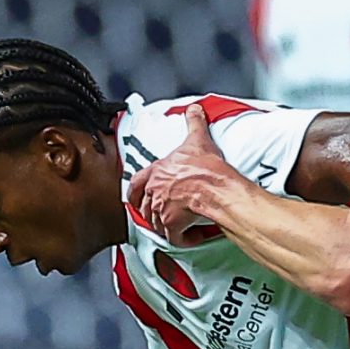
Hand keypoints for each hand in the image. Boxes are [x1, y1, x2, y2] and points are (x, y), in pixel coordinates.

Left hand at [127, 106, 242, 243]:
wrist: (216, 188)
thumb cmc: (206, 168)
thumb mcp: (198, 140)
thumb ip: (194, 123)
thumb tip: (195, 110)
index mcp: (157, 172)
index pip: (135, 184)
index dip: (133, 192)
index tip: (133, 199)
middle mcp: (155, 192)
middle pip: (144, 207)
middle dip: (151, 211)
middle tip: (161, 214)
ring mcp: (161, 210)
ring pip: (156, 223)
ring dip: (166, 225)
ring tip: (178, 224)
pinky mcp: (173, 226)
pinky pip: (174, 238)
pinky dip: (183, 239)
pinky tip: (193, 236)